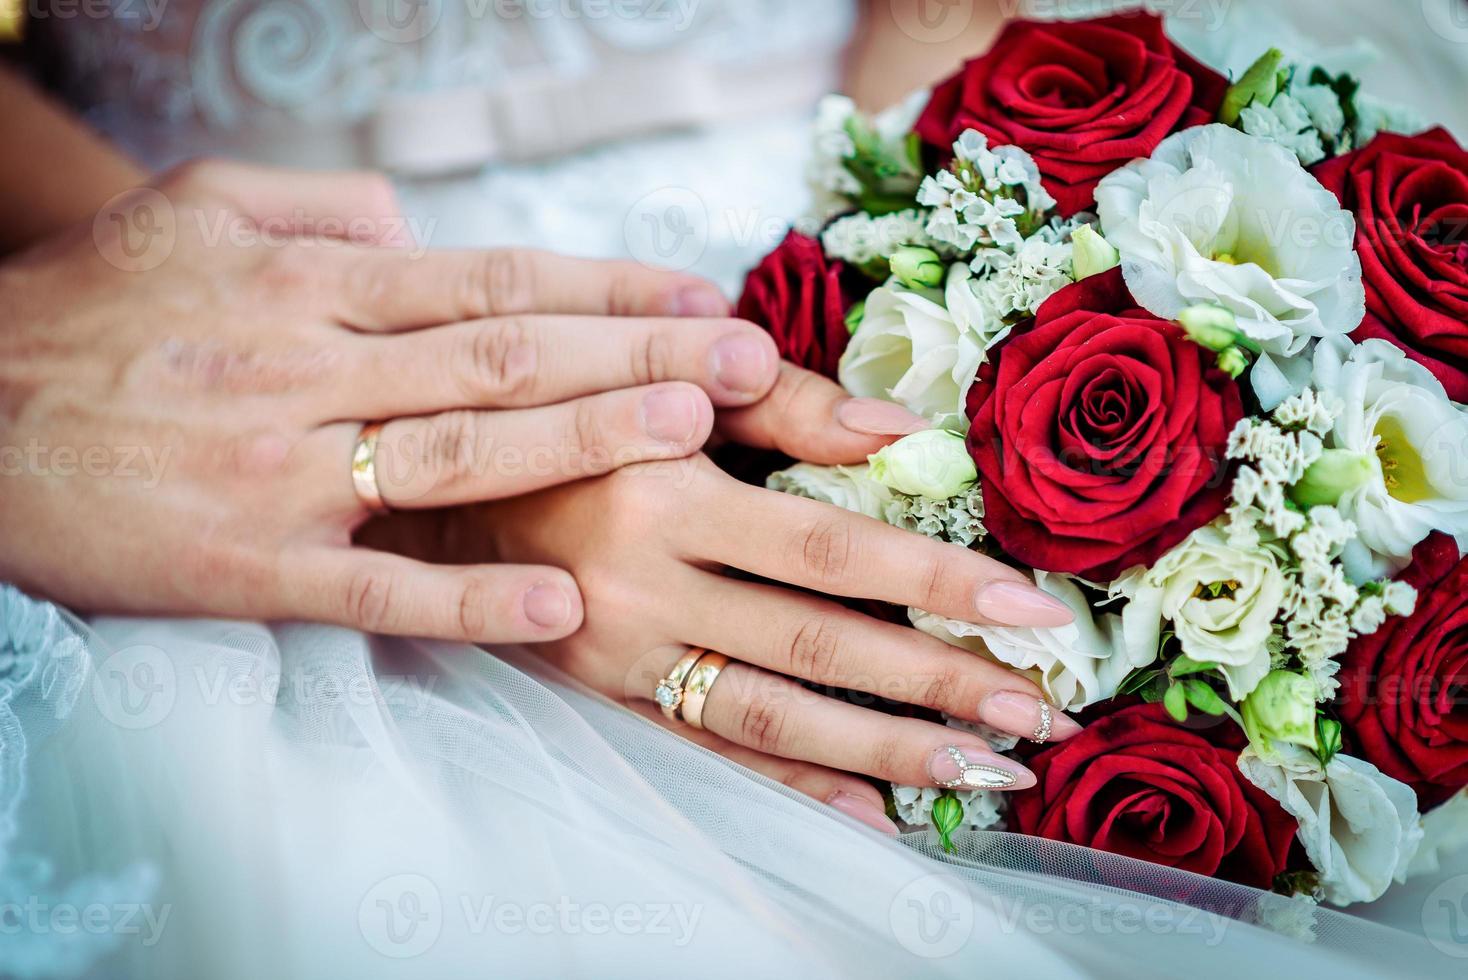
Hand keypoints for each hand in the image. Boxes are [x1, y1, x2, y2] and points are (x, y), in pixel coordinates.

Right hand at [0, 160, 784, 641]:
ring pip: (457, 452)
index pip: (490, 282)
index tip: (701, 297)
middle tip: (748, 363)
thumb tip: (420, 226)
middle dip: (636, 354)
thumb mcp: (192, 217)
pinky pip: (373, 584)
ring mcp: (281, 470)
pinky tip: (556, 605)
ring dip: (582, 443)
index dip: (604, 289)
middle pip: (503, 357)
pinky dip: (466, 595)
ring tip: (689, 436)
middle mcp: (308, 367)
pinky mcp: (245, 566)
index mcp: (305, 286)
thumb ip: (318, 211)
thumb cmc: (87, 314)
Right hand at [369, 366, 1083, 832]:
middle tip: (1038, 717)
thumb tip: (897, 431)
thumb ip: (778, 400)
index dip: (936, 579)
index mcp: (665, 497)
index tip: (1033, 609)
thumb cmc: (553, 413)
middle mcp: (644, 589)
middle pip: (817, 647)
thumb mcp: (652, 378)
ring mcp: (620, 657)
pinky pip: (705, 755)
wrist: (414, 485)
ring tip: (982, 774)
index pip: (830, 547)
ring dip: (884, 751)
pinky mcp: (600, 697)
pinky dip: (788, 789)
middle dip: (936, 684)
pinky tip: (868, 815)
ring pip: (771, 718)